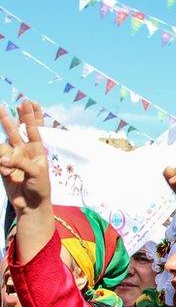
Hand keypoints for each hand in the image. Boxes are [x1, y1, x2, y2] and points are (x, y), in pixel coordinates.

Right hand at [0, 100, 51, 215]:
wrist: (31, 205)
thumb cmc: (40, 188)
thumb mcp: (37, 173)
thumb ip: (20, 163)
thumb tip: (2, 158)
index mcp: (38, 150)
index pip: (35, 129)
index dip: (31, 116)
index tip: (29, 102)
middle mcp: (24, 152)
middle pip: (15, 131)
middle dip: (9, 119)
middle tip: (1, 105)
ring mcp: (12, 158)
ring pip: (3, 146)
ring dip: (4, 155)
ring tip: (7, 167)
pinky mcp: (2, 166)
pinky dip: (1, 166)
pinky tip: (7, 175)